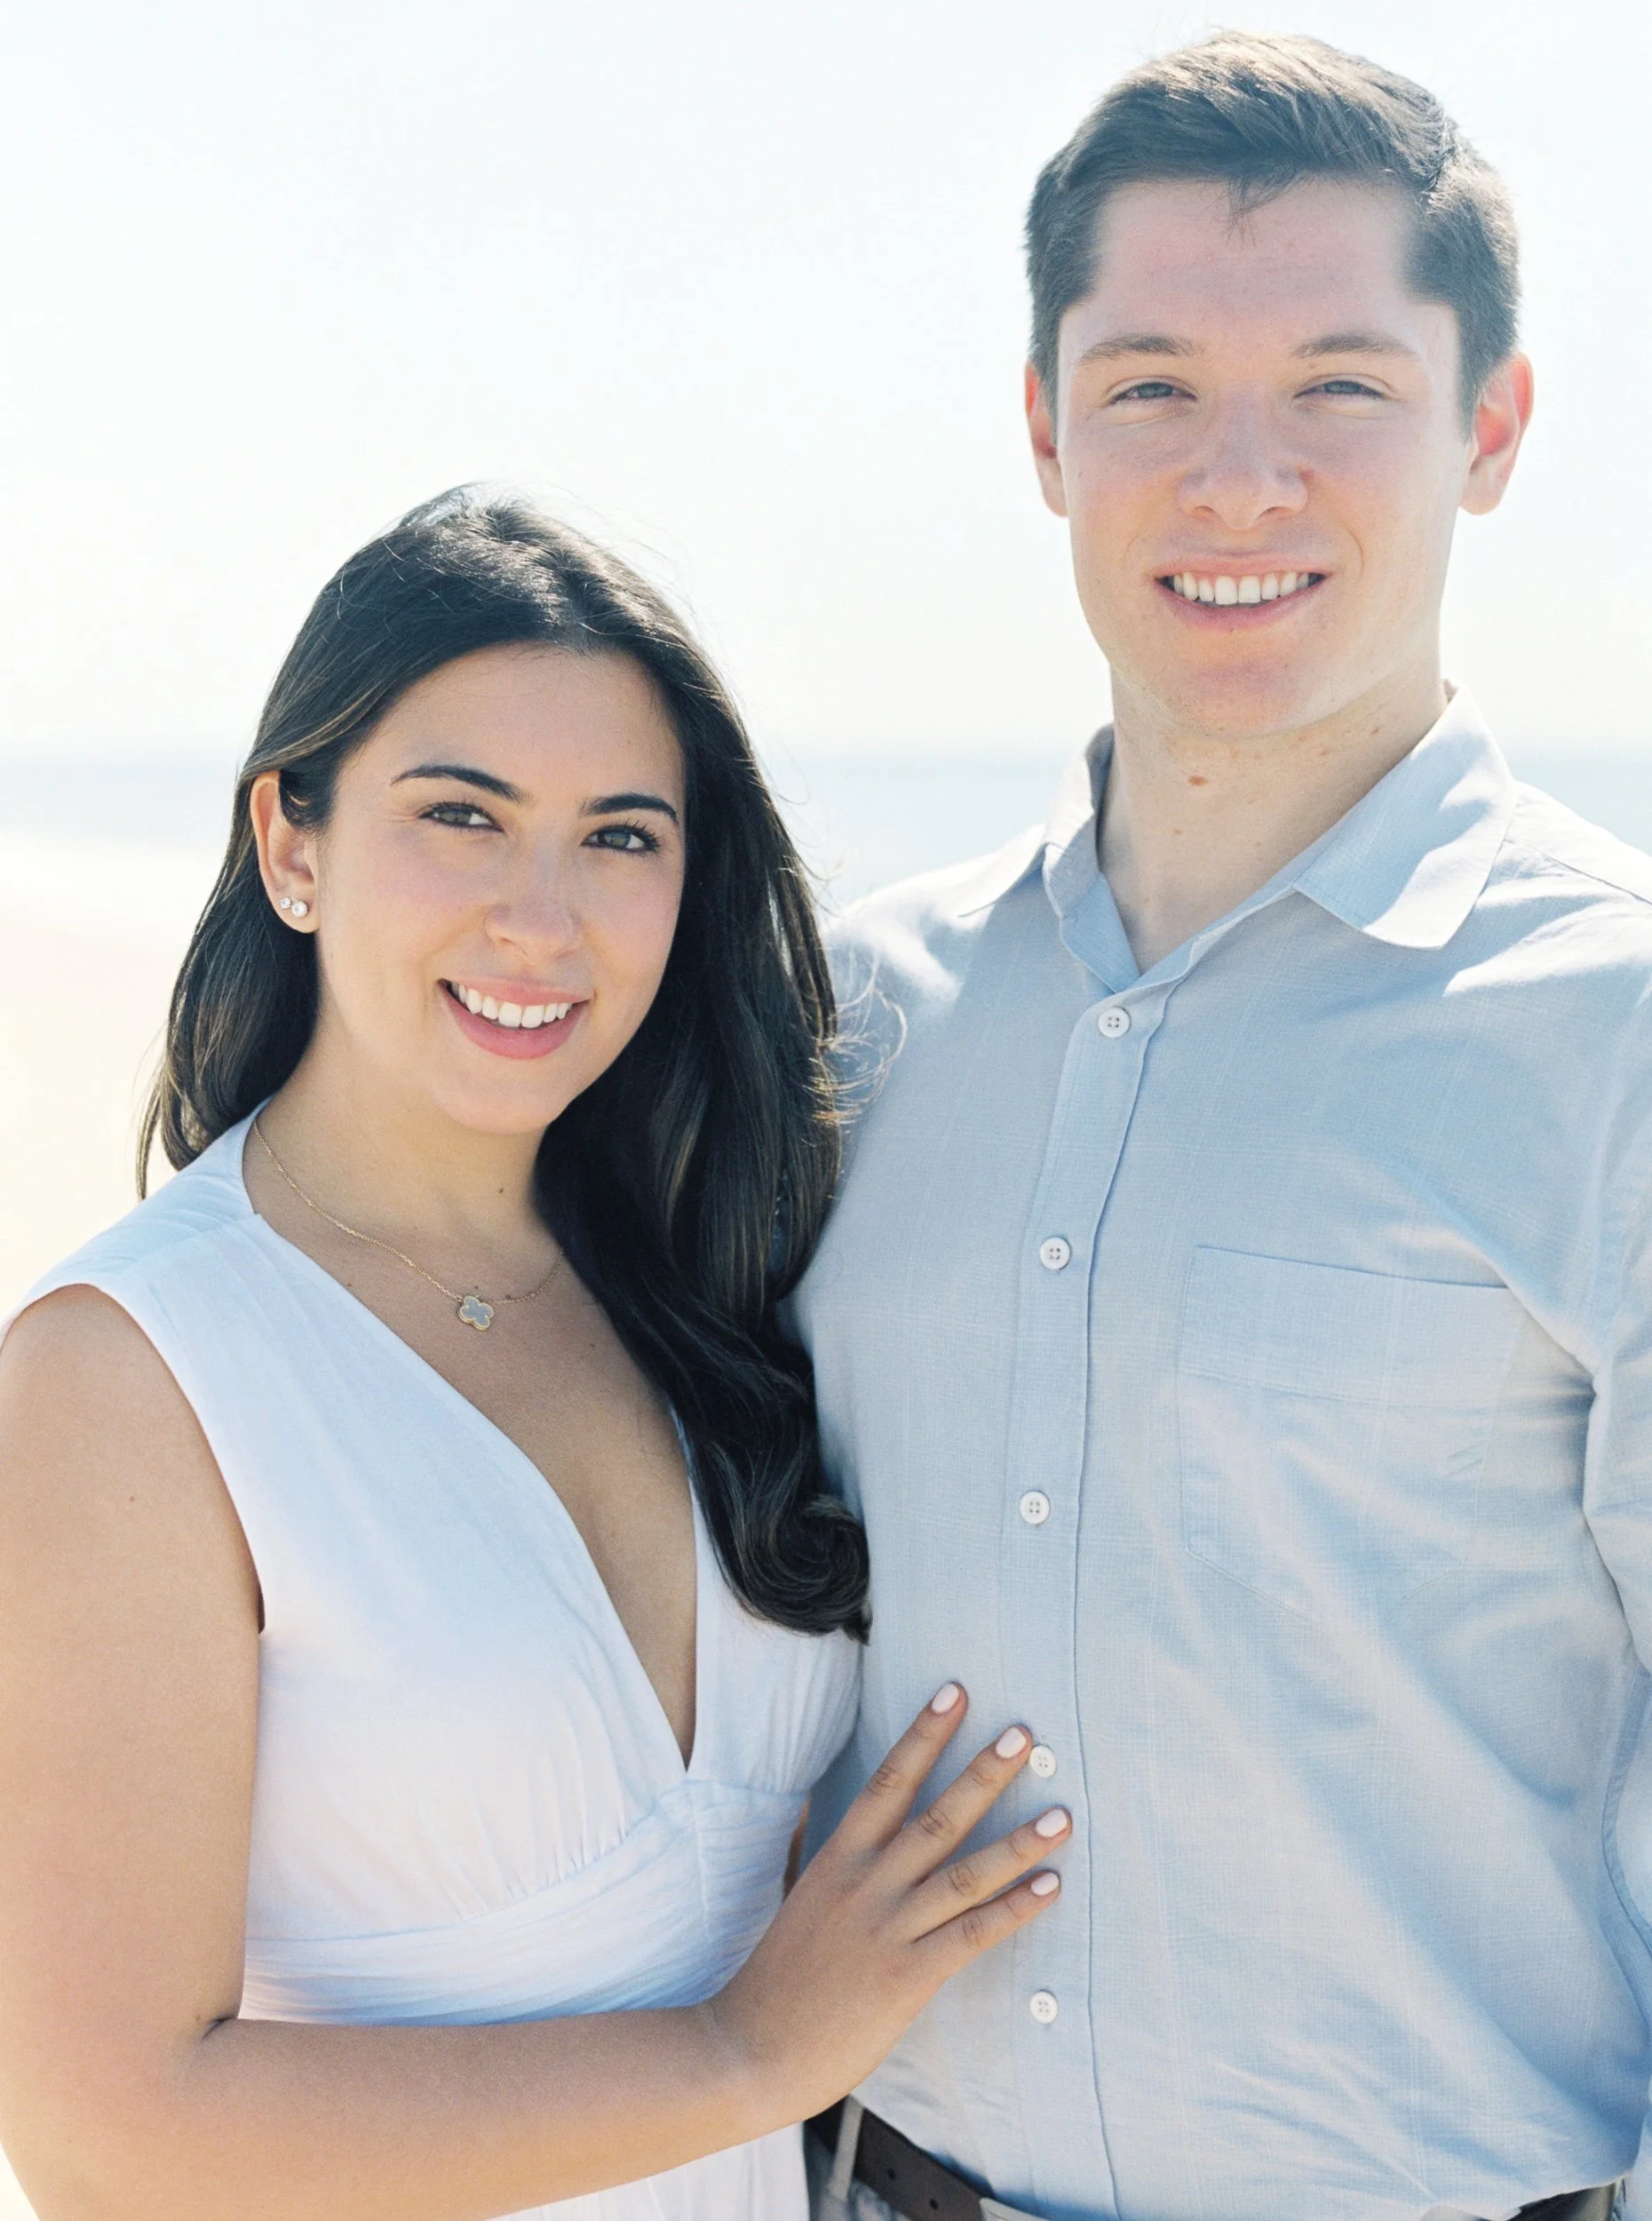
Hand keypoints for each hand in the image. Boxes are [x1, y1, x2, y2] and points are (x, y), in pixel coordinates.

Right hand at [708, 1683, 1068, 2125]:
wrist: (752, 2047)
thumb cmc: (778, 1977)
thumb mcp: (798, 1897)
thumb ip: (820, 1854)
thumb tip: (828, 1813)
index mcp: (838, 1858)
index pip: (888, 1781)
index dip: (923, 1735)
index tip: (955, 1693)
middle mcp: (867, 1883)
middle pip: (935, 1815)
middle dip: (983, 1773)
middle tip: (1023, 1734)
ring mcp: (889, 1929)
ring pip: (964, 1872)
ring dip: (1019, 1842)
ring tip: (1062, 1815)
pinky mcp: (908, 1976)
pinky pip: (972, 1935)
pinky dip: (1014, 1910)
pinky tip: (1049, 1888)